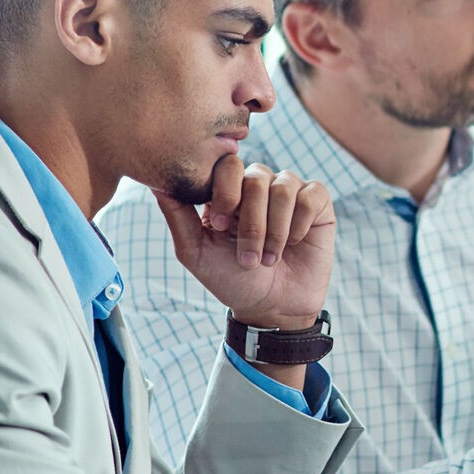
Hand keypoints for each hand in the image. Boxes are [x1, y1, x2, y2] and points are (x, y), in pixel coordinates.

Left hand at [156, 155, 334, 328]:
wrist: (271, 308)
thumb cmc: (231, 280)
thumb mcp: (195, 251)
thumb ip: (176, 214)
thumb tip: (156, 180)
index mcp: (229, 190)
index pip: (226, 165)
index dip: (225, 192)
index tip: (221, 227)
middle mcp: (259, 184)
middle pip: (255, 176)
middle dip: (251, 222)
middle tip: (247, 256)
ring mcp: (289, 191)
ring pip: (283, 188)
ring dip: (274, 231)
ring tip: (270, 259)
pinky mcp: (317, 203)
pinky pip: (311, 196)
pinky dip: (300, 224)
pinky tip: (294, 243)